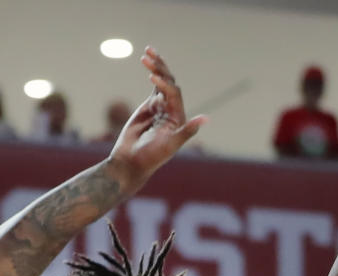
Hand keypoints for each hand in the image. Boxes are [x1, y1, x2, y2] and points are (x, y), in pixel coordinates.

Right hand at [109, 47, 204, 187]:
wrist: (132, 162)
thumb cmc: (151, 157)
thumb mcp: (170, 145)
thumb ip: (187, 131)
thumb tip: (206, 119)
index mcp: (179, 119)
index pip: (174, 94)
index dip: (164, 84)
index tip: (151, 79)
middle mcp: (172, 111)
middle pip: (170, 83)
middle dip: (160, 68)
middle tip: (150, 53)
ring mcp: (161, 108)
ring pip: (162, 83)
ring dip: (156, 67)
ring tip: (147, 52)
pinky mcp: (150, 107)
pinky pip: (154, 87)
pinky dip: (152, 74)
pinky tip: (148, 63)